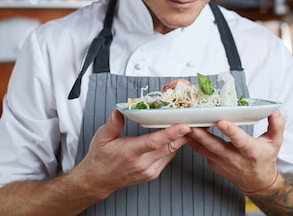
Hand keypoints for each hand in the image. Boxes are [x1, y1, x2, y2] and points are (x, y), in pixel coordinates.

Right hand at [77, 109, 191, 195]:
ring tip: (189, 125)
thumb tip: (119, 110)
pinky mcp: (153, 174)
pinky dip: (174, 146)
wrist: (99, 180)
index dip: (171, 133)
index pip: (154, 142)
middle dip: (182, 133)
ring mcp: (149, 170)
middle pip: (168, 147)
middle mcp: (142, 164)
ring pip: (171, 152)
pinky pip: (168, 157)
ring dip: (181, 139)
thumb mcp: (102, 138)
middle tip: (193, 119)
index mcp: (130, 153)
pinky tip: (178, 137)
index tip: (183, 125)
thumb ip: (112, 124)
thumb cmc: (101, 158)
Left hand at [187, 110, 284, 193]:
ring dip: (192, 136)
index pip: (240, 141)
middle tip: (191, 121)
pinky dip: (192, 140)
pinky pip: (200, 150)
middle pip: (215, 146)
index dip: (231, 132)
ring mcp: (221, 163)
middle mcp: (235, 158)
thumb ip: (277, 124)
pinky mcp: (213, 163)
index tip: (222, 121)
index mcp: (251, 151)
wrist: (257, 182)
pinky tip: (186, 128)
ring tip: (183, 121)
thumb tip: (274, 109)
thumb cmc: (265, 158)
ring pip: (203, 148)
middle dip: (202, 134)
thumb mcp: (276, 141)